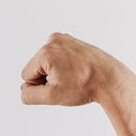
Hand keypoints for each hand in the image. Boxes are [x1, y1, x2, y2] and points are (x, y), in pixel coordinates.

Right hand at [20, 33, 135, 106]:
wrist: (112, 80)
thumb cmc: (85, 87)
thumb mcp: (52, 97)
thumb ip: (29, 95)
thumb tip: (24, 91)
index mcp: (46, 51)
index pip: (26, 75)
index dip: (40, 86)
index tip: (60, 86)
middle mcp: (54, 40)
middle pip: (36, 67)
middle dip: (48, 78)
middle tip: (69, 82)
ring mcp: (64, 38)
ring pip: (47, 63)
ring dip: (56, 73)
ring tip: (74, 76)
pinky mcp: (72, 41)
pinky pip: (58, 58)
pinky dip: (64, 66)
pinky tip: (77, 71)